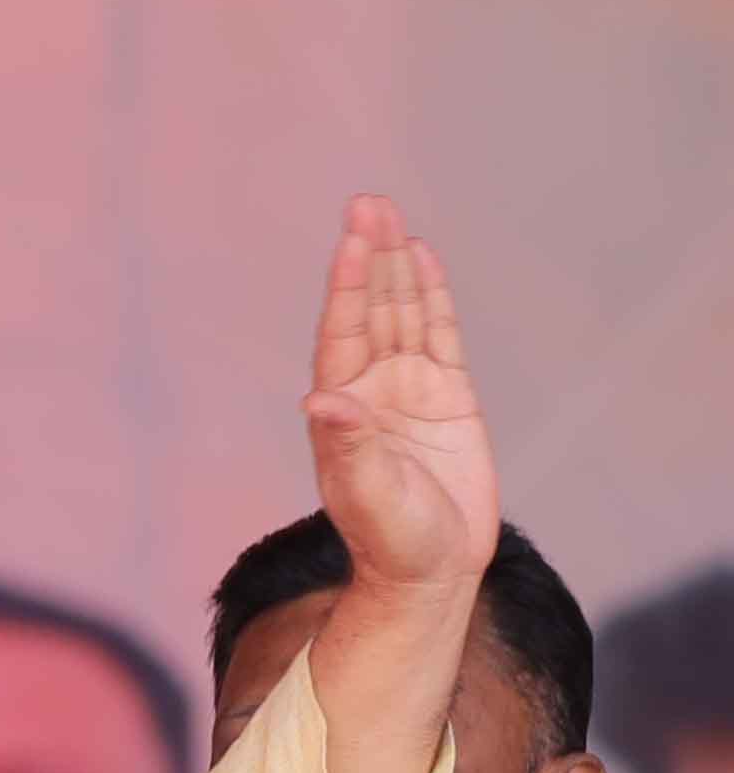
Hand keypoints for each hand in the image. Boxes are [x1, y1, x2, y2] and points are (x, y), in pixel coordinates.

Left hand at [303, 192, 497, 595]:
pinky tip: (424, 259)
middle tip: (368, 201)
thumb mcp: (368, 494)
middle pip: (372, 310)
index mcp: (343, 408)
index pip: (344, 333)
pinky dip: (432, 297)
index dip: (348, 287)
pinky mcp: (450, 398)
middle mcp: (371, 389)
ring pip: (404, 314)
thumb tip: (322, 401)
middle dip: (370, 257)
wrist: (428, 571)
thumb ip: (350, 445)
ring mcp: (410, 390)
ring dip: (398, 266)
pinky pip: (440, 334)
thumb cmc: (390, 540)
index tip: (351, 240)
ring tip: (390, 215)